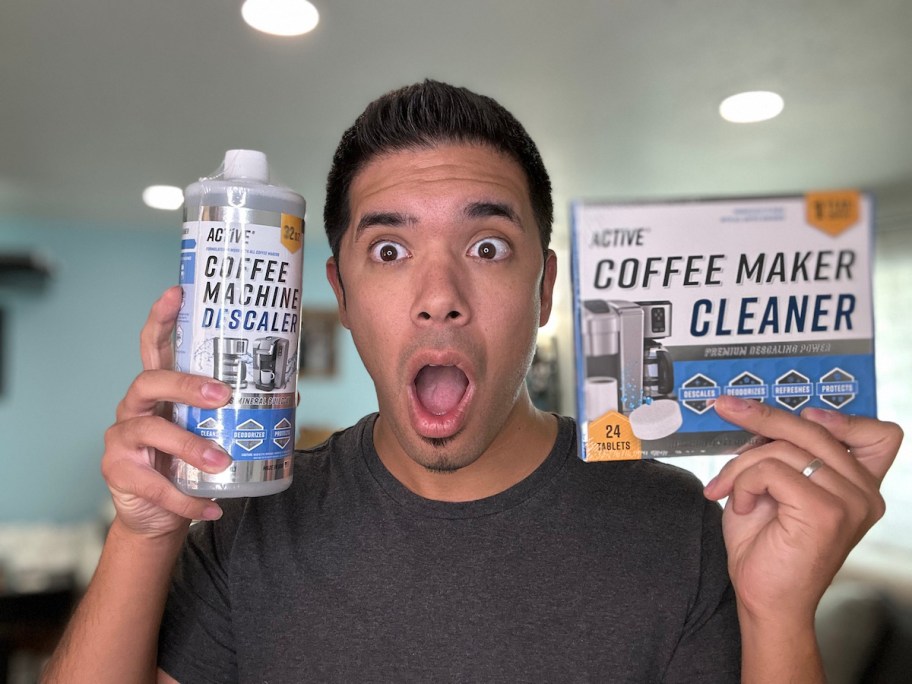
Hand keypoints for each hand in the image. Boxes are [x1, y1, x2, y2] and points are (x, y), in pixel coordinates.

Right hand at [101, 286, 231, 537]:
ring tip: (219, 460)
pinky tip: (211, 507)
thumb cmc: (188, 460)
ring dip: (189, 446)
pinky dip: (186, 498)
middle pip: (150, 381)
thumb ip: (240, 409)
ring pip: (152, 431)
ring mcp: (122, 438)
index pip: (155, 346)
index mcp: (160, 390)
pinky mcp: (118, 472)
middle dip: (186, 385)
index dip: (162, 318)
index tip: (176, 293)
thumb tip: (291, 392)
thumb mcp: (212, 430)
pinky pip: (154, 484)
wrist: (160, 512)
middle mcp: (135, 407)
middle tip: (222, 395)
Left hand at [704, 395, 902, 624]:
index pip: (879, 435)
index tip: (804, 412)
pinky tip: (741, 505)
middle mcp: (864, 493)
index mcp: (860, 486)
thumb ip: (782, 454)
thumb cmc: (767, 547)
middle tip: (726, 407)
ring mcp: (849, 502)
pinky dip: (744, 482)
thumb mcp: (775, 488)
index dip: (843, 417)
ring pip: (784, 448)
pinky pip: (770, 469)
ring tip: (727, 489)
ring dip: (742, 465)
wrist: (764, 600)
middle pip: (815, 428)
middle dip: (762, 415)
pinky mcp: (826, 512)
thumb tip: (758, 417)